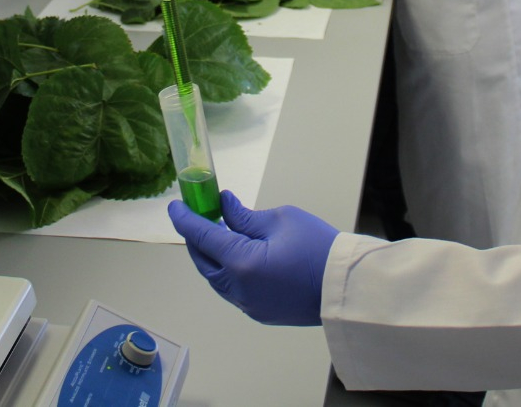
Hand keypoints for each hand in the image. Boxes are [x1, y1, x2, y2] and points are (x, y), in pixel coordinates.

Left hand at [167, 189, 336, 325]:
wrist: (345, 287)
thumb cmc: (318, 247)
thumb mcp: (280, 220)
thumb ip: (244, 216)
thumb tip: (223, 207)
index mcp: (240, 263)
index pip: (202, 236)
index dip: (185, 219)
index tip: (175, 206)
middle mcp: (237, 289)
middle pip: (203, 261)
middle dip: (196, 238)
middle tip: (197, 216)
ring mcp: (247, 305)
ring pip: (216, 278)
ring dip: (211, 256)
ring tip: (215, 234)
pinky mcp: (259, 313)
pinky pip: (232, 290)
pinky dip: (226, 271)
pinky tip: (235, 256)